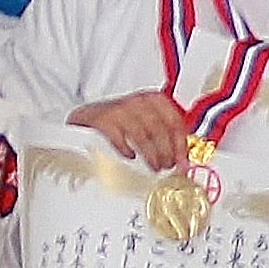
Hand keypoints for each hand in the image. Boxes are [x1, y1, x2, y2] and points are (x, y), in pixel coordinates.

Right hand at [71, 88, 190, 170]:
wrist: (86, 119)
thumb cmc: (120, 123)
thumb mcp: (145, 122)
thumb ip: (164, 135)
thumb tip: (181, 159)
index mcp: (153, 100)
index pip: (174, 121)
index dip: (180, 144)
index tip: (182, 160)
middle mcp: (138, 102)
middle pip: (160, 129)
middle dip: (166, 152)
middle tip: (166, 166)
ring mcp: (120, 110)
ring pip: (143, 135)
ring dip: (151, 155)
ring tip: (153, 167)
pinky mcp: (103, 120)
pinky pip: (120, 138)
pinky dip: (127, 150)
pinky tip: (130, 157)